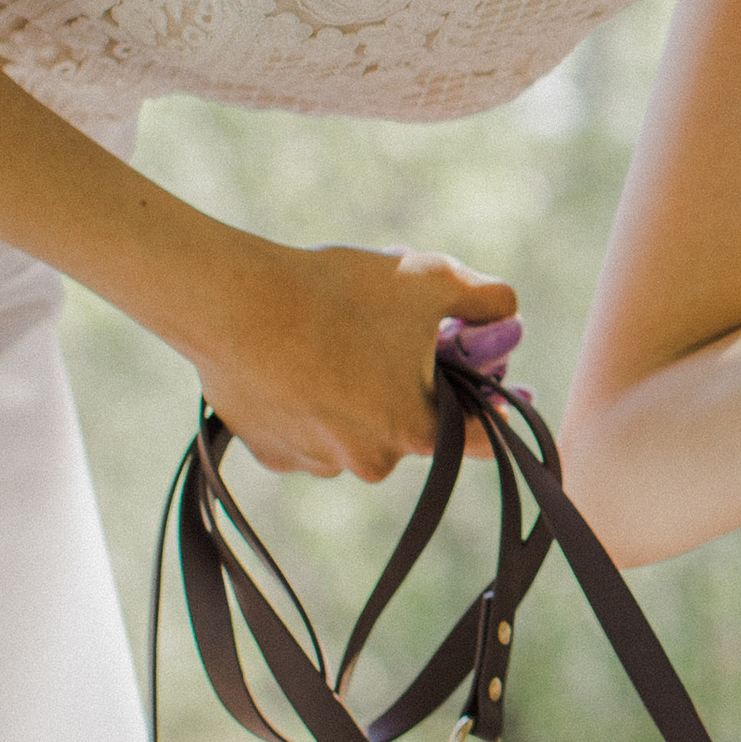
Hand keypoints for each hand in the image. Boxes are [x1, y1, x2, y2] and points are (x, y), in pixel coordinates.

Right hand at [190, 242, 519, 478]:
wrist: (232, 302)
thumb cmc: (338, 293)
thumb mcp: (431, 278)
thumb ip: (487, 298)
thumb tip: (508, 311)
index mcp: (416, 432)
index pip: (480, 436)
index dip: (495, 408)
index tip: (503, 390)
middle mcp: (369, 462)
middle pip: (409, 425)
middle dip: (409, 385)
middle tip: (389, 335)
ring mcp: (315, 463)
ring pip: (354, 429)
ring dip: (355, 394)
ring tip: (335, 339)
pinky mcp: (269, 454)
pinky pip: (305, 430)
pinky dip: (308, 401)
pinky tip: (294, 358)